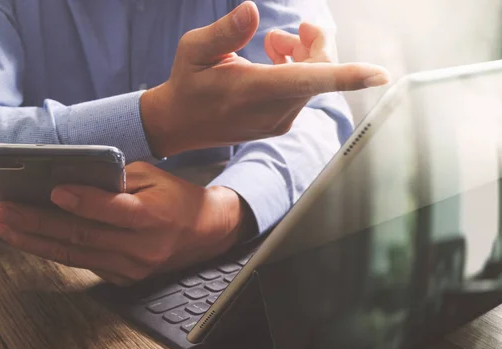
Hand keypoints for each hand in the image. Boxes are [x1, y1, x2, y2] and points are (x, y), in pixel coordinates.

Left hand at [0, 163, 254, 285]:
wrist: (206, 232)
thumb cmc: (176, 197)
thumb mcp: (152, 177)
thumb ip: (115, 178)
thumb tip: (71, 180)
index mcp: (153, 217)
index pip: (111, 211)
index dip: (81, 202)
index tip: (51, 191)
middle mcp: (142, 248)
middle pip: (82, 236)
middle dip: (37, 223)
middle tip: (3, 212)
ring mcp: (133, 268)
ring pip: (76, 255)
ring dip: (35, 241)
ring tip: (5, 227)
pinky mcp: (126, 278)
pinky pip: (86, 263)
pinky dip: (57, 250)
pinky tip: (32, 238)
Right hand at [141, 1, 388, 157]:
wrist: (179, 124)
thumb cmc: (187, 83)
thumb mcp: (193, 49)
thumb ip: (225, 31)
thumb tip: (252, 10)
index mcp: (252, 91)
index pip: (306, 81)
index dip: (346, 75)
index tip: (380, 75)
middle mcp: (271, 112)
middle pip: (317, 72)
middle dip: (314, 44)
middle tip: (294, 29)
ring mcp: (278, 121)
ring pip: (312, 82)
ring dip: (301, 56)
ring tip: (272, 44)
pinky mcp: (279, 124)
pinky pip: (303, 93)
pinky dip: (297, 72)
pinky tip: (274, 61)